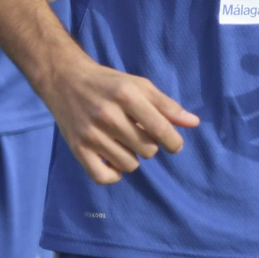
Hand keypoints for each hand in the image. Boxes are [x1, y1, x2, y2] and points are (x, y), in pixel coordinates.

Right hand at [43, 51, 200, 184]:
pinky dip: (113, 174)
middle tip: (140, 135)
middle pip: (147, 150)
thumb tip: (194, 123)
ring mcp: (91, 133)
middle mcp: (108, 115)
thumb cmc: (108, 83)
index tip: (174, 144)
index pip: (160, 129)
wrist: (65, 80)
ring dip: (132, 158)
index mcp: (126, 95)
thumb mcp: (139, 85)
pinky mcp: (76, 148)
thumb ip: (166, 105)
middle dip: (150, 146)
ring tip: (124, 143)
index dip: (174, 142)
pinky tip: (113, 160)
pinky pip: (103, 177)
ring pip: (129, 165)